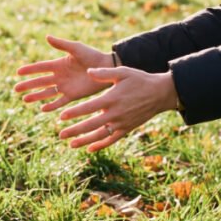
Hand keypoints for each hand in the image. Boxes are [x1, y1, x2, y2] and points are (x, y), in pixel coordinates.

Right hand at [14, 35, 112, 112]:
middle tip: (16, 89)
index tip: (18, 72)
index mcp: (58, 64)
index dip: (29, 70)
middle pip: (40, 82)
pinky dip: (51, 105)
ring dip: (36, 96)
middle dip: (28, 85)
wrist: (107, 68)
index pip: (40, 68)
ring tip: (25, 100)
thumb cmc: (92, 56)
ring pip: (47, 93)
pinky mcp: (73, 95)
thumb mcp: (76, 48)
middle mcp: (59, 76)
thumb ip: (61, 44)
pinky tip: (42, 109)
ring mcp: (65, 86)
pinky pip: (60, 101)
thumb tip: (47, 37)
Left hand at [56, 69, 178, 151]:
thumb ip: (104, 72)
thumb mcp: (122, 72)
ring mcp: (121, 123)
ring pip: (100, 135)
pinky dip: (101, 145)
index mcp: (112, 98)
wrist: (160, 93)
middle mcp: (115, 113)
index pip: (89, 107)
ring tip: (71, 144)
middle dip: (75, 130)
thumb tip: (88, 71)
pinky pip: (112, 139)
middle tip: (61, 134)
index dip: (75, 113)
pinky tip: (90, 149)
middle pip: (91, 124)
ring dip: (85, 140)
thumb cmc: (139, 80)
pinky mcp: (127, 128)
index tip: (61, 117)